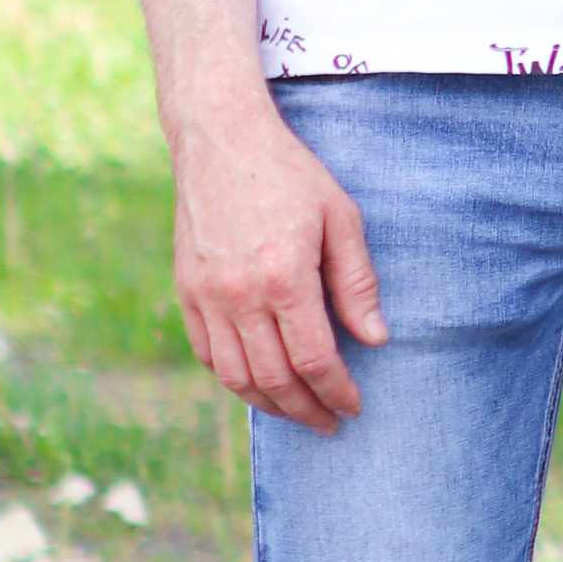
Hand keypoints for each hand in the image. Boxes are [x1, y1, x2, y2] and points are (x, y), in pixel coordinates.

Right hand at [170, 94, 386, 431]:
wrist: (221, 139)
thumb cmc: (290, 175)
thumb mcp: (342, 218)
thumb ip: (358, 283)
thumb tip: (376, 338)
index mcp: (284, 277)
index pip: (314, 359)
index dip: (337, 391)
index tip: (354, 406)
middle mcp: (239, 294)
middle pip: (274, 379)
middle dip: (307, 410)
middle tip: (330, 422)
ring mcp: (206, 295)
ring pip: (235, 376)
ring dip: (269, 404)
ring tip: (298, 411)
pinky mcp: (186, 289)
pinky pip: (207, 353)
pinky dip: (233, 378)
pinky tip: (257, 383)